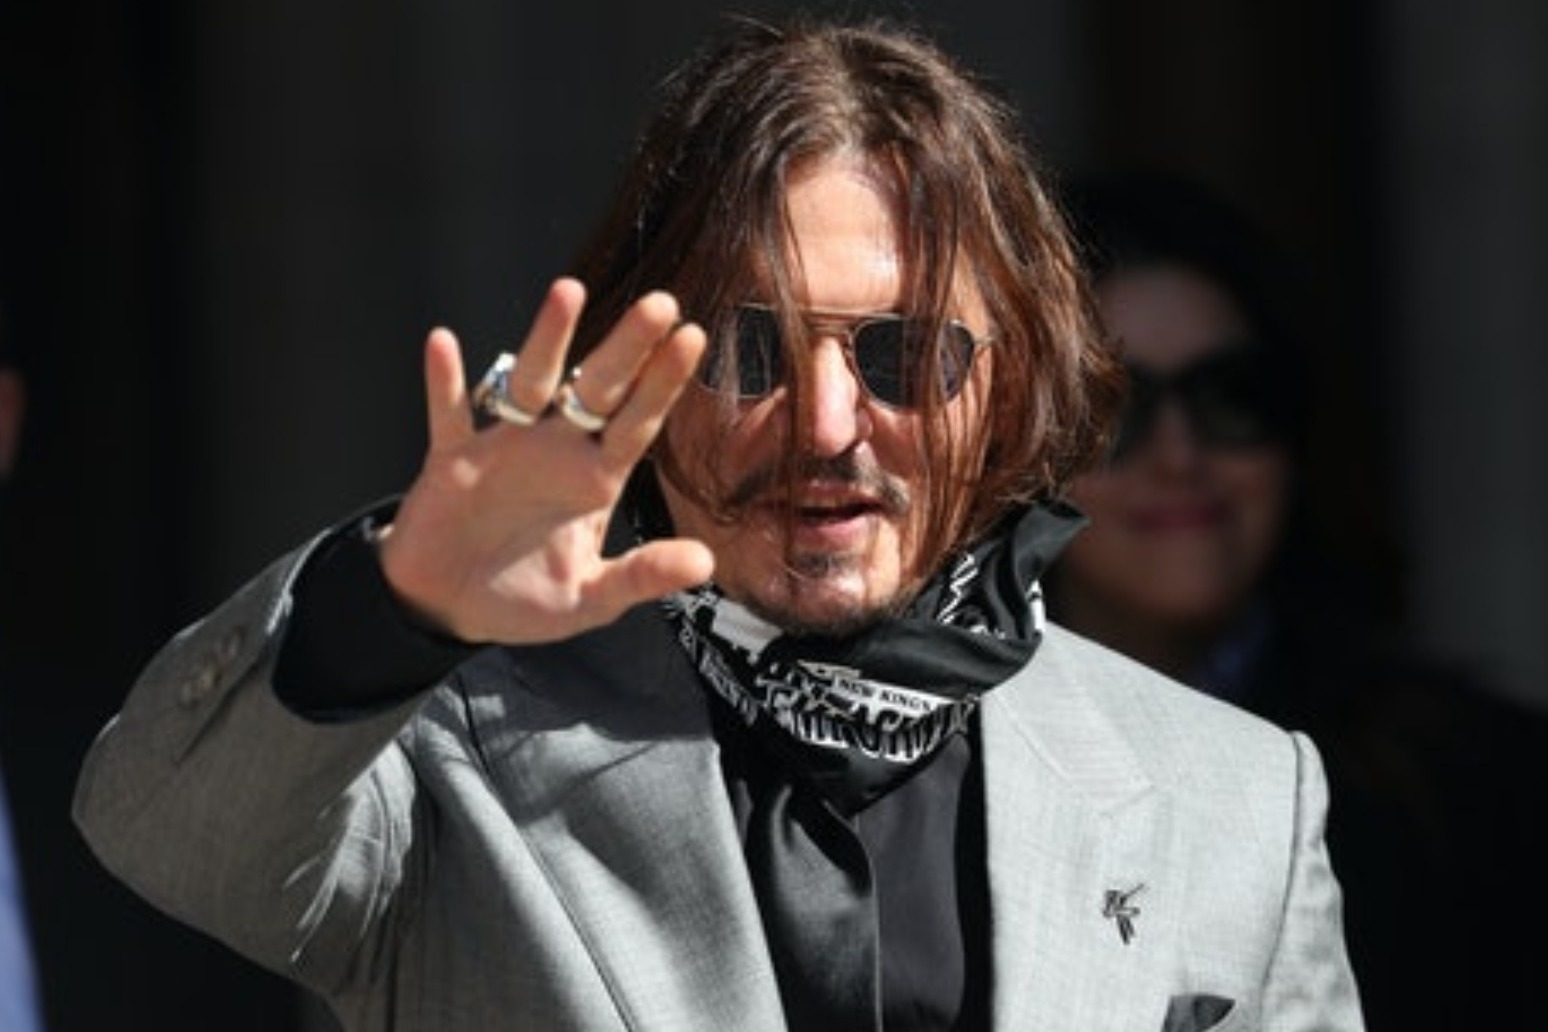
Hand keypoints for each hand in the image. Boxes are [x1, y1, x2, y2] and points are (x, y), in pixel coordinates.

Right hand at [378, 277, 713, 644]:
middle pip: (597, 388)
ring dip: (547, 339)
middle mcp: (555, 450)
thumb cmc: (524, 598)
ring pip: (528, 383)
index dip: (663, 383)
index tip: (693, 337)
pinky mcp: (451, 462)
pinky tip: (442, 343)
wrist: (448, 606)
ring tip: (569, 290)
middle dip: (627, 347)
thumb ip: (642, 576)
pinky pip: (449, 415)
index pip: (637, 422)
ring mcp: (503, 448)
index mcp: (594, 479)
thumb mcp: (590, 599)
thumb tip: (705, 563)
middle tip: (661, 303)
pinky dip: (444, 383)